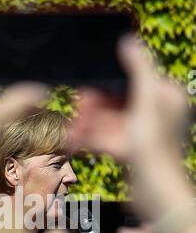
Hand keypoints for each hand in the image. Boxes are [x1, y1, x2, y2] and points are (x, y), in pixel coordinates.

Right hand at [68, 37, 186, 163]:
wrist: (154, 190)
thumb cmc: (156, 148)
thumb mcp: (149, 101)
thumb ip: (139, 70)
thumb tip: (128, 42)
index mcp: (163, 97)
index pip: (133, 80)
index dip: (108, 82)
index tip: (88, 85)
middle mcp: (152, 113)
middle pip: (116, 101)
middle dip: (94, 106)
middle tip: (77, 106)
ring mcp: (139, 132)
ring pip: (107, 120)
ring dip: (87, 123)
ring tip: (70, 128)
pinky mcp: (128, 149)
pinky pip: (105, 137)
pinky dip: (89, 138)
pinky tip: (73, 139)